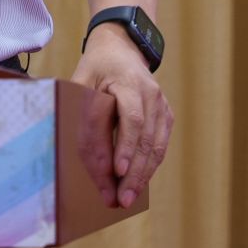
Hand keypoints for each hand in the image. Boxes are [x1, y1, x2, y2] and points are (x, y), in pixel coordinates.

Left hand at [70, 26, 172, 208]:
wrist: (121, 48)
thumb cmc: (96, 68)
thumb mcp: (81, 82)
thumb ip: (85, 115)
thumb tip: (85, 157)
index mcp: (128, 81)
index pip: (130, 118)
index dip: (125, 146)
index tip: (117, 170)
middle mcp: (150, 94)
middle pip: (145, 138)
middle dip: (133, 172)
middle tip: (121, 198)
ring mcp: (161, 105)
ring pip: (156, 146)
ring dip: (143, 175)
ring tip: (128, 198)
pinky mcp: (166, 116)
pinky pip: (160, 145)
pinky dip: (150, 166)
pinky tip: (138, 183)